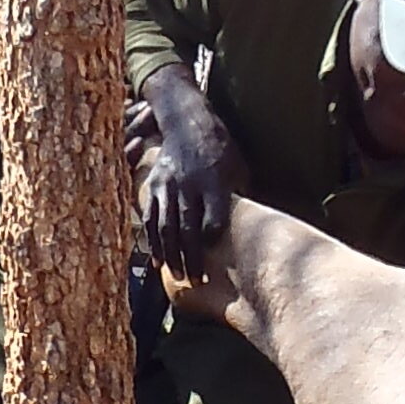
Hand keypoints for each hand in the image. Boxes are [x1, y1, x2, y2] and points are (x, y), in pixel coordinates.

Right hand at [130, 64, 237, 274]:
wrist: (187, 122)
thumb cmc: (221, 150)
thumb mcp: (238, 169)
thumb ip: (240, 198)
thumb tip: (254, 229)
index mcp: (213, 181)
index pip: (213, 215)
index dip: (213, 236)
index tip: (218, 257)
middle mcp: (189, 184)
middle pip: (188, 227)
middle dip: (192, 257)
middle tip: (198, 281)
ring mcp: (168, 186)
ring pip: (166, 226)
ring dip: (172, 255)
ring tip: (180, 277)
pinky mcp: (154, 186)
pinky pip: (151, 219)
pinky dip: (154, 242)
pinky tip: (160, 262)